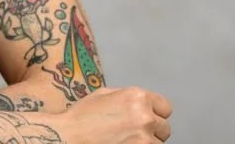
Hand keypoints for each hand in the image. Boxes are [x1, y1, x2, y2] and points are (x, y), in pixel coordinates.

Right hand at [56, 86, 172, 142]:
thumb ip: (128, 97)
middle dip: (152, 131)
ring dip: (146, 143)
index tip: (147, 119)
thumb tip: (143, 104)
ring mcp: (143, 139)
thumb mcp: (104, 94)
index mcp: (137, 97)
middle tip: (132, 133)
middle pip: (164, 128)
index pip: (165, 108)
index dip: (155, 113)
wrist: (69, 136)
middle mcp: (144, 117)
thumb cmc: (82, 116)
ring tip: (126, 140)